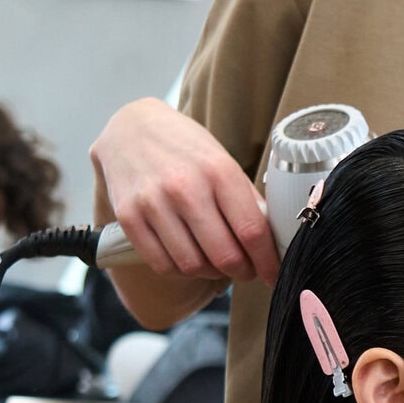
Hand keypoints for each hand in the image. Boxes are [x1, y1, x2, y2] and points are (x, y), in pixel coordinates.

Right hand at [91, 98, 277, 284]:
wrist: (132, 128)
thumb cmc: (187, 149)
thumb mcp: (224, 162)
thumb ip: (248, 201)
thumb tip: (273, 242)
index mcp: (219, 171)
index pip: (252, 231)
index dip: (267, 261)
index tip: (274, 275)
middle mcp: (185, 187)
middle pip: (224, 256)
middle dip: (242, 271)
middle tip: (246, 270)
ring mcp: (153, 203)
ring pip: (193, 265)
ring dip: (212, 273)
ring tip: (216, 262)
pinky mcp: (128, 217)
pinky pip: (162, 264)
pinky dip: (182, 271)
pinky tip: (190, 258)